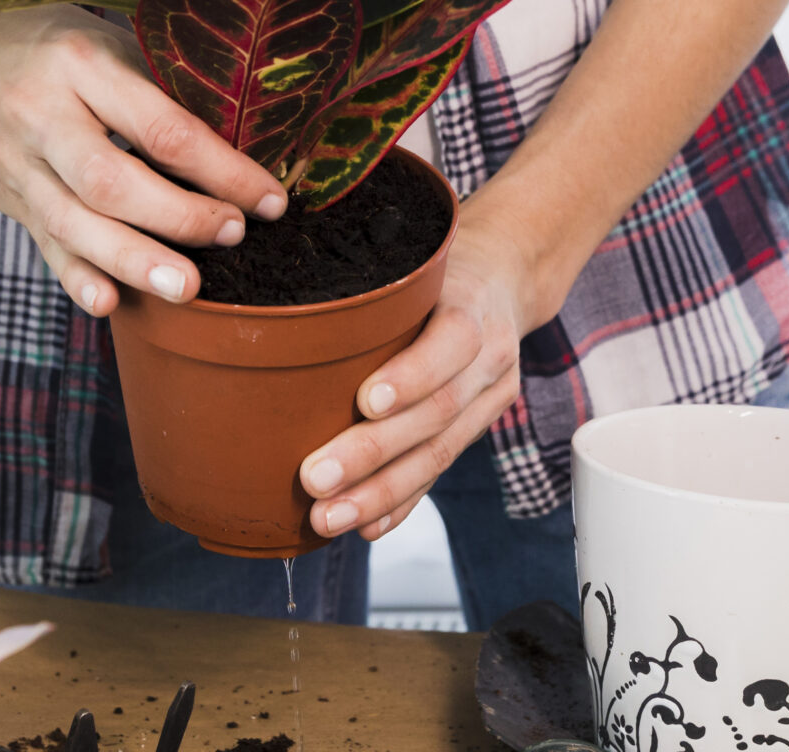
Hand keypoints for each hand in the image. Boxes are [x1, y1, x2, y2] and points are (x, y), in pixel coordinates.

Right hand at [0, 4, 286, 316]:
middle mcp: (41, 115)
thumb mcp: (101, 35)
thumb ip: (158, 79)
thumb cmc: (42, 40)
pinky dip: (77, 278)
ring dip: (134, 262)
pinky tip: (110, 303)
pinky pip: (42, 245)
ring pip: (75, 225)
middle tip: (232, 234)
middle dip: (179, 218)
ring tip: (186, 287)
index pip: (161, 126)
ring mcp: (17, 163)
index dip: (222, 168)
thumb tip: (247, 132)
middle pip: (111, 182)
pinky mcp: (8, 198)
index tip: (269, 197)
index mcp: (80, 63)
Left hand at [296, 210, 549, 539]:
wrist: (506, 279)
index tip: (365, 401)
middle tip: (314, 478)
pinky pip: (440, 471)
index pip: (453, 341)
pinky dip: (402, 503)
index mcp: (473, 306)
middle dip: (373, 452)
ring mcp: (490, 398)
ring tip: (328, 517)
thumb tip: (283, 315)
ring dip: (380, 493)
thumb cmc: (441, 269)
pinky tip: (367, 527)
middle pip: (438, 413)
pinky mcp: (479, 427)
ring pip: (439, 453)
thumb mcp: (418, 262)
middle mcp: (490, 357)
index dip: (412, 375)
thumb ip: (375, 292)